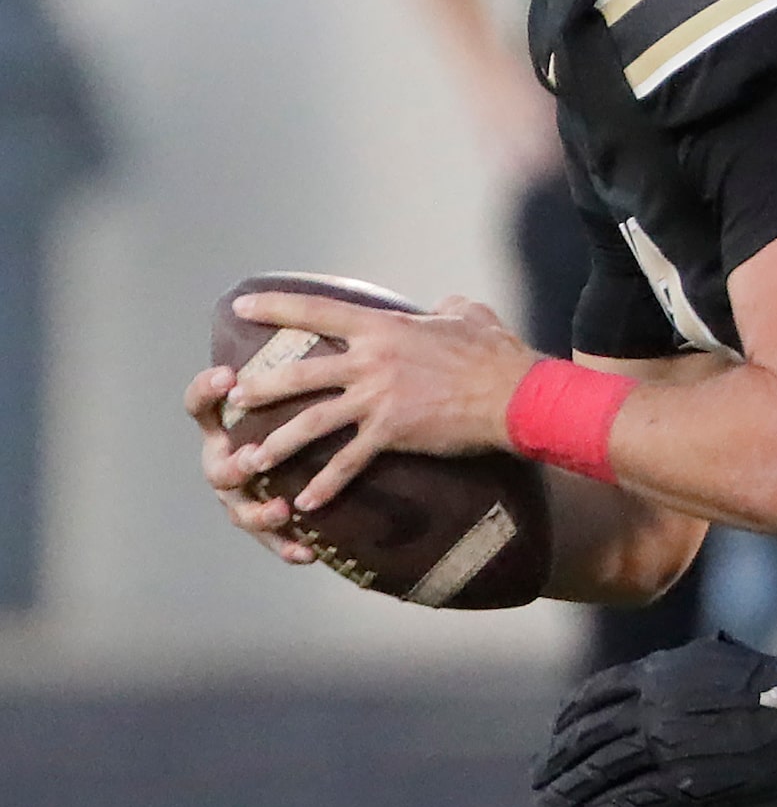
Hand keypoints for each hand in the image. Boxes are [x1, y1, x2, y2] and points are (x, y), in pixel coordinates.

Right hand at [185, 363, 314, 565]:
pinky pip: (272, 539)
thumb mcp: (304, 378)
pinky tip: (307, 552)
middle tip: (253, 459)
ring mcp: (242, 494)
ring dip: (256, 509)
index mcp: (229, 421)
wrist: (330, 455)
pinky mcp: (269, 523)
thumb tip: (324, 298)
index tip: (227, 375)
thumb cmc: (311, 403)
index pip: (201, 403)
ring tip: (281, 509)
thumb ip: (301, 352)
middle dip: (232, 463)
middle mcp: (227, 457)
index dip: (205, 391)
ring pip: (236, 507)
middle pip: (214, 465)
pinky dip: (285, 544)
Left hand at [220, 291, 538, 513]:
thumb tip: (444, 304)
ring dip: (278, 442)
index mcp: (384, 328)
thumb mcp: (469, 316)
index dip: (276, 309)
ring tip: (250, 459)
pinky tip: (306, 502)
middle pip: (300, 373)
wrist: (512, 394)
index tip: (242, 309)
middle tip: (235, 400)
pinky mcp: (391, 433)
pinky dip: (325, 484)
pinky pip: (348, 462)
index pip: (318, 312)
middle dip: (262, 388)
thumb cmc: (496, 353)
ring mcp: (378, 398)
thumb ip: (447, 308)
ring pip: (312, 421)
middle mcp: (371, 361)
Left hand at [531, 633, 776, 806]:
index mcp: (656, 674)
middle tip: (537, 779)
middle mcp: (651, 706)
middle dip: (555, 760)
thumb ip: (670, 671)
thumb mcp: (708, 658)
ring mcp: (664, 744)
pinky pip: (630, 798)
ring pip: (599, 769)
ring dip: (567, 790)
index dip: (566, 719)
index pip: (592, 696)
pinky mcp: (682, 780)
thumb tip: (647, 681)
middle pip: (586, 736)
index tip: (553, 737)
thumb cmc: (764, 681)